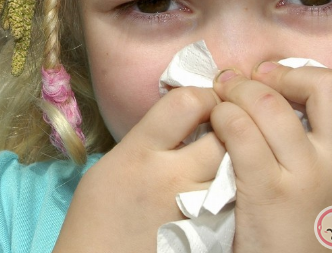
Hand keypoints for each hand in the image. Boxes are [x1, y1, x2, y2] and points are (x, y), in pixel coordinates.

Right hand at [53, 87, 225, 252]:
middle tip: (225, 127)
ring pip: (235, 170)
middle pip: (222, 135)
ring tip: (227, 160)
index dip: (203, 96)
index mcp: (137, 152)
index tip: (204, 102)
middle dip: (228, 126)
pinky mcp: (206, 235)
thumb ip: (146, 139)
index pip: (185, 103)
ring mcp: (191, 209)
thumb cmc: (96, 216)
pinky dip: (233, 194)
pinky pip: (233, 204)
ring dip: (235, 161)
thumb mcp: (111, 165)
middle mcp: (168, 177)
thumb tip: (180, 119)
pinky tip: (223, 192)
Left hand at [211, 62, 331, 252]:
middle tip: (254, 80)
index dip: (317, 76)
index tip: (286, 84)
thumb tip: (296, 114)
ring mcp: (306, 174)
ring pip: (270, 102)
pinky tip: (215, 124)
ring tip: (223, 95)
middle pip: (325, 84)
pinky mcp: (267, 190)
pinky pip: (240, 131)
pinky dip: (223, 116)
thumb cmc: (316, 243)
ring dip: (240, 89)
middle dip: (284, 73)